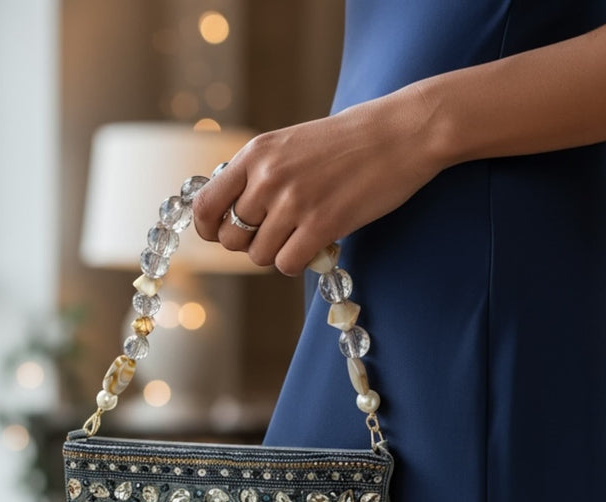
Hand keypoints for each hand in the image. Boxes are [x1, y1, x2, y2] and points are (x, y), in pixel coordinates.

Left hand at [192, 87, 450, 275]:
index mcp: (256, 154)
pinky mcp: (322, 224)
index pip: (205, 204)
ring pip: (260, 256)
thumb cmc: (348, 142)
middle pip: (231, 239)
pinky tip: (316, 245)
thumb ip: (259, 174)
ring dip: (278, 254)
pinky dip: (298, 262)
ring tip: (303, 235)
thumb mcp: (290, 144)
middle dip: (249, 245)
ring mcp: (294, 201)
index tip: (221, 234)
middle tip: (276, 235)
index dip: (209, 229)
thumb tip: (233, 212)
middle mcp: (268, 177)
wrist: (400, 134)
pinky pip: (287, 264)